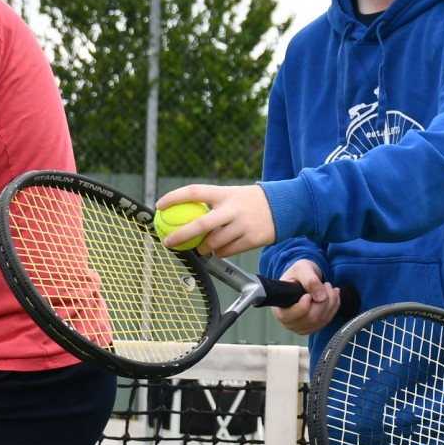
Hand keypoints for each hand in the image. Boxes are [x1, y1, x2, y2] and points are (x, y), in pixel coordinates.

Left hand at [155, 183, 277, 256]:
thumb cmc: (249, 202)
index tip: (159, 206)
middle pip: (200, 225)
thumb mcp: (231, 195)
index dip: (174, 198)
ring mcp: (242, 225)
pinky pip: (227, 251)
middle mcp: (233, 209)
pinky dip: (219, 252)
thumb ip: (211, 205)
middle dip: (180, 235)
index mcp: (225, 193)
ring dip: (202, 248)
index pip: (194, 192)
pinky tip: (218, 250)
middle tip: (168, 242)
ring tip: (200, 247)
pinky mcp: (251, 239)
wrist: (284, 206)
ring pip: (213, 243)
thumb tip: (181, 215)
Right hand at [269, 259, 344, 334]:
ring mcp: (302, 326)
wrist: (303, 278)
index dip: (303, 306)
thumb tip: (321, 297)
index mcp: (280, 310)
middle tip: (325, 284)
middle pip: (311, 318)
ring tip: (329, 287)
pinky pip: (328, 320)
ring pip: (322, 319)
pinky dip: (334, 306)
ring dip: (331, 302)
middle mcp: (289, 322)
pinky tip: (333, 295)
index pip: (291, 316)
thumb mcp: (301, 269)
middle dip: (324, 300)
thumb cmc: (297, 274)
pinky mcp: (314, 326)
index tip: (308, 294)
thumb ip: (310, 280)